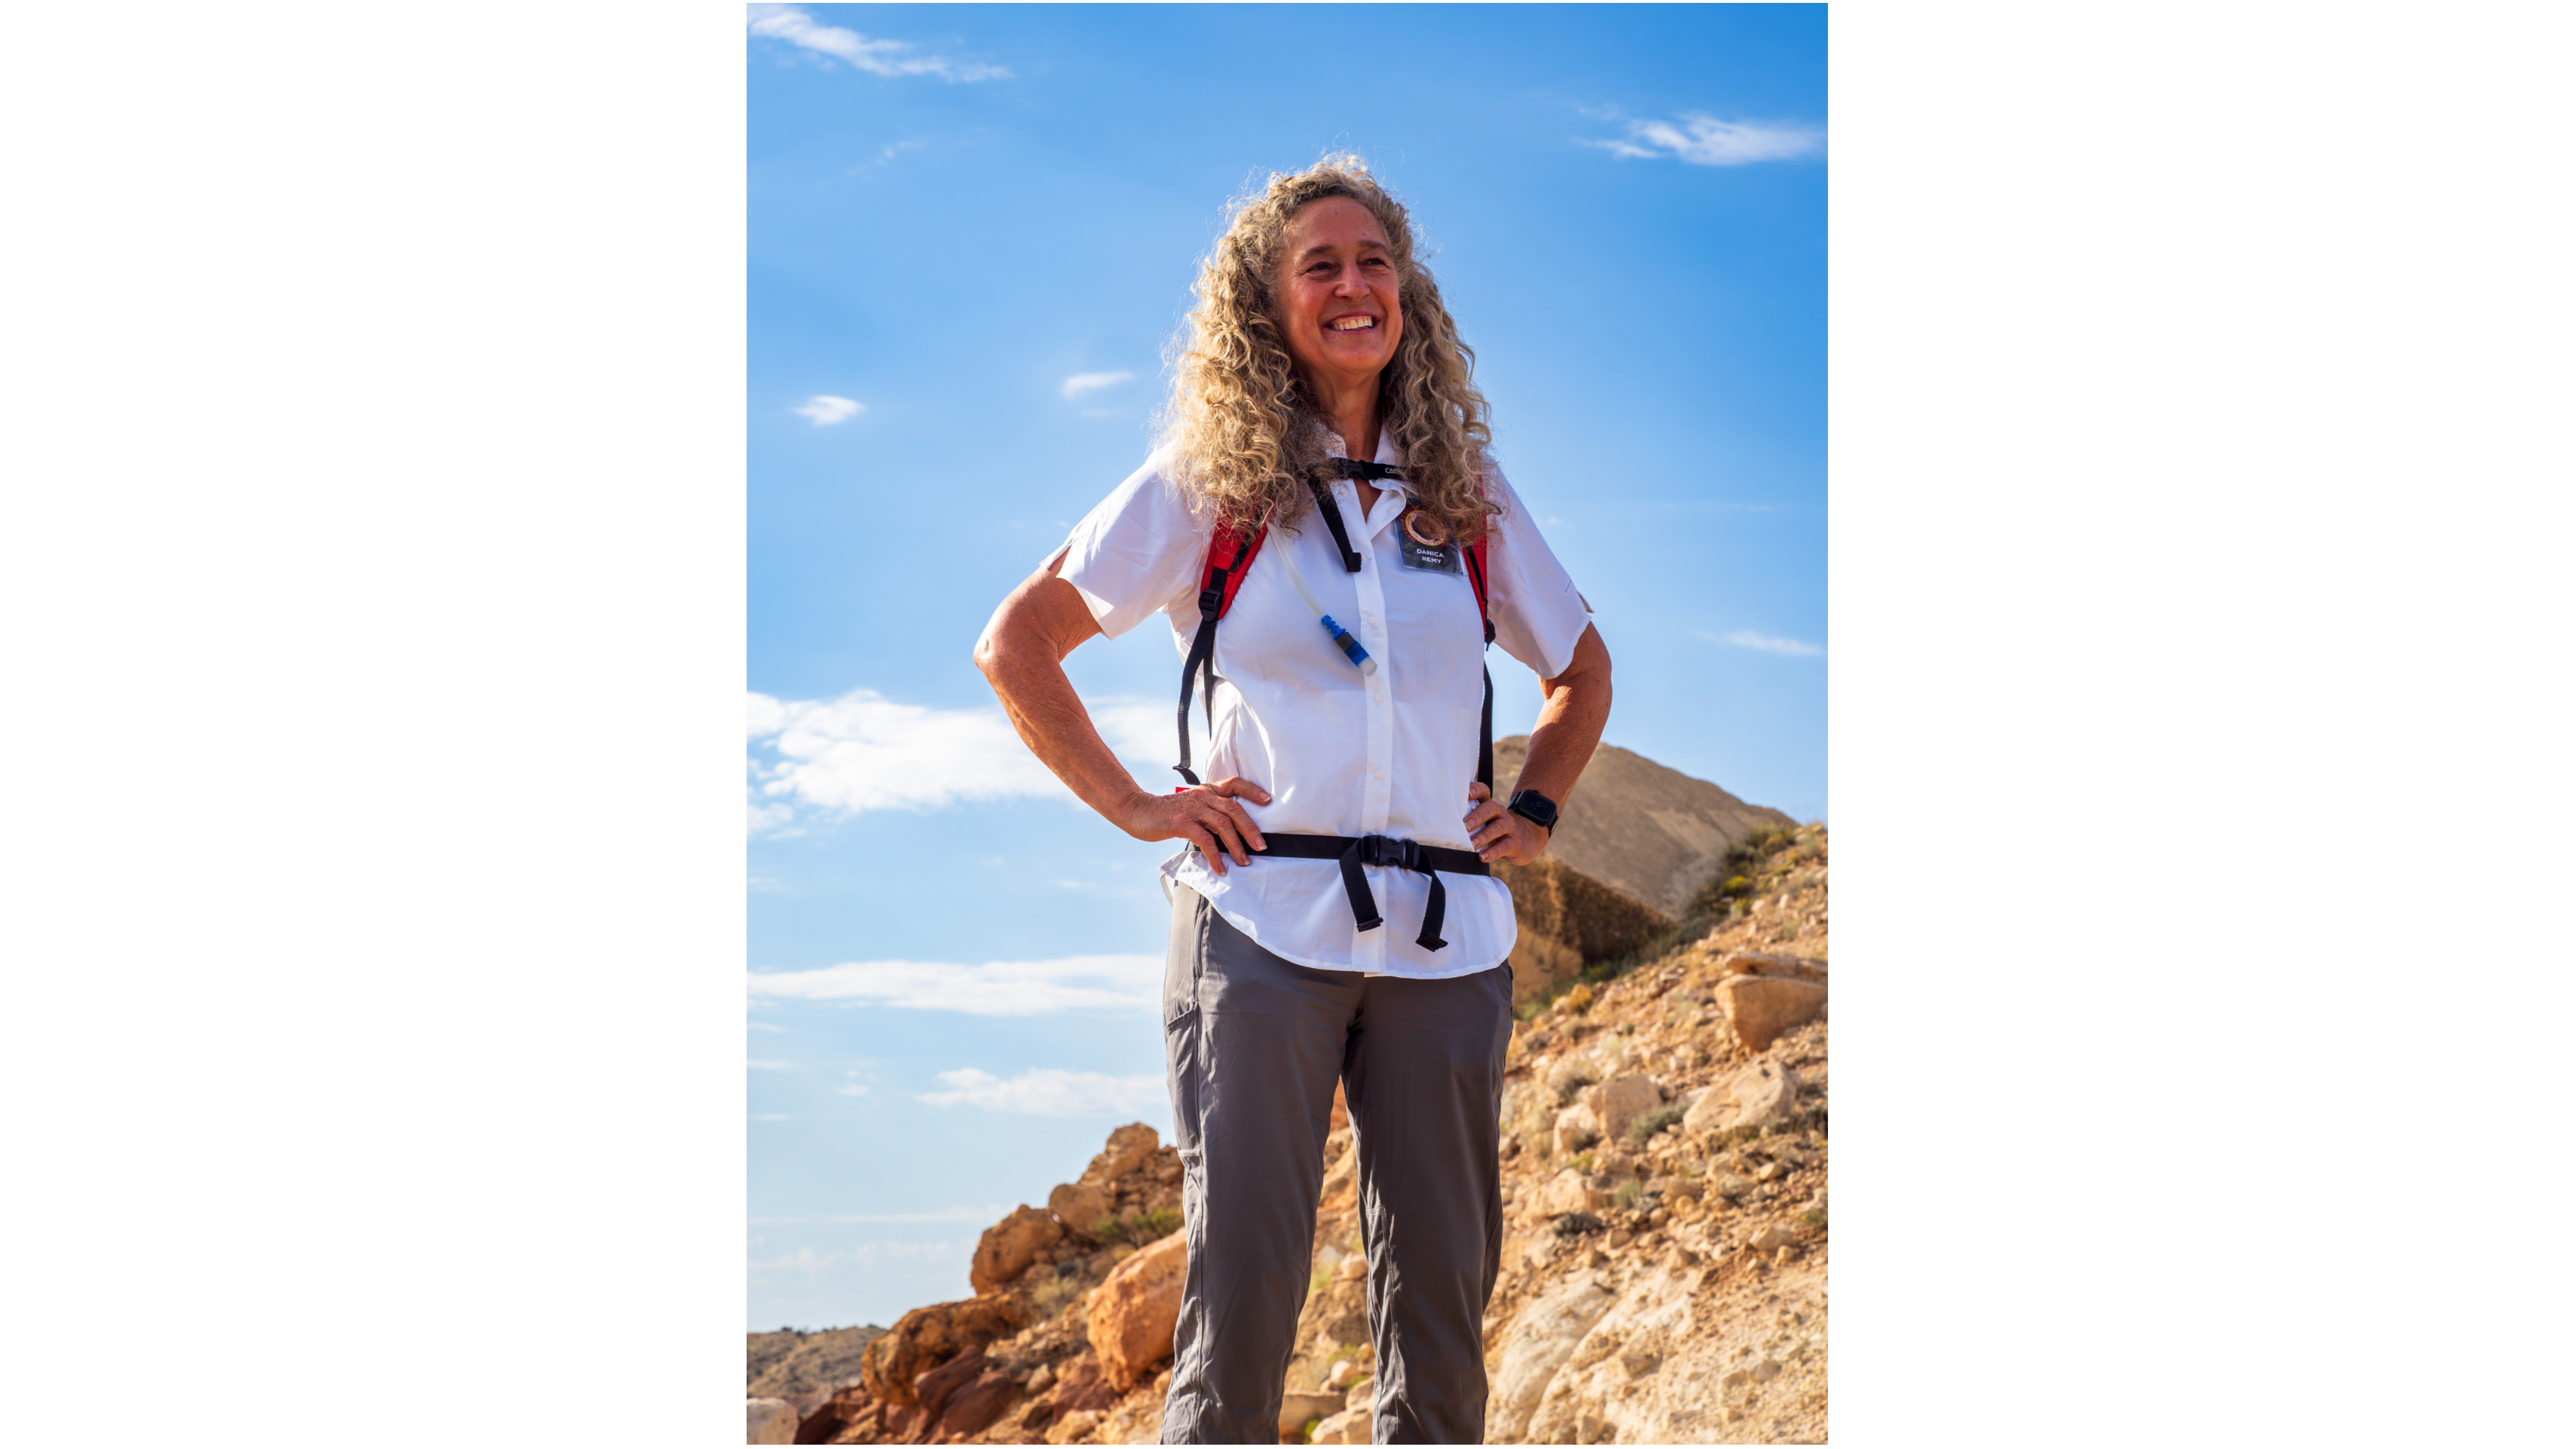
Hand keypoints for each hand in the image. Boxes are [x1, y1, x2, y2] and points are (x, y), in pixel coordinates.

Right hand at [1120, 776, 1270, 873]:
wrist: (1137, 810)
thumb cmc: (1166, 813)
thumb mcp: (1191, 807)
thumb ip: (1209, 813)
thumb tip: (1230, 834)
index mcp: (1207, 790)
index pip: (1234, 783)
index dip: (1252, 791)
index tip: (1268, 801)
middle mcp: (1202, 796)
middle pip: (1234, 809)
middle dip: (1251, 829)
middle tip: (1261, 846)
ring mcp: (1192, 808)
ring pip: (1223, 825)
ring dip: (1236, 845)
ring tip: (1243, 861)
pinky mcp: (1181, 822)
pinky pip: (1205, 840)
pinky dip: (1214, 856)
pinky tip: (1219, 868)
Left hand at [1465, 780, 1548, 865]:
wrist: (1527, 839)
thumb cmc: (1496, 831)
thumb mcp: (1485, 823)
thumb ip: (1469, 821)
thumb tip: (1442, 826)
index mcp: (1490, 806)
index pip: (1483, 792)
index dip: (1475, 790)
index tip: (1466, 793)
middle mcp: (1500, 813)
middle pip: (1490, 808)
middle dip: (1476, 816)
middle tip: (1464, 826)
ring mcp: (1509, 827)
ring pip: (1497, 827)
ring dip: (1483, 836)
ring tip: (1472, 845)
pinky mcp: (1515, 842)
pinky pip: (1504, 846)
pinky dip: (1492, 852)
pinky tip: (1483, 857)